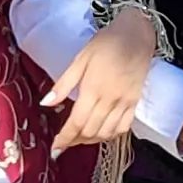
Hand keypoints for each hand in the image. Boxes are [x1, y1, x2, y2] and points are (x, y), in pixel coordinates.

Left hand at [41, 13, 160, 151]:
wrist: (137, 34)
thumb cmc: (106, 43)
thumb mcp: (80, 59)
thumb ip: (63, 84)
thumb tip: (46, 103)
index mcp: (93, 88)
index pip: (76, 122)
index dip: (65, 138)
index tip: (56, 148)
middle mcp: (110, 99)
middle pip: (90, 131)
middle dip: (75, 141)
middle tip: (65, 141)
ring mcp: (125, 103)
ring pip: (106, 133)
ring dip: (91, 140)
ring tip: (80, 139)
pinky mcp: (135, 102)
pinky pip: (123, 127)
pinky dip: (110, 135)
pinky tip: (102, 133)